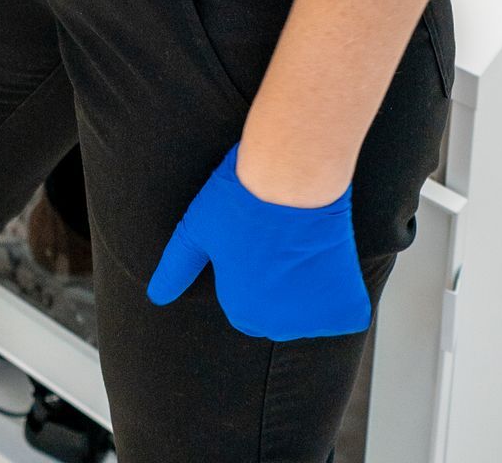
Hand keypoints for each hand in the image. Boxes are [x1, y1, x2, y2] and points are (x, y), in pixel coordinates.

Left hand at [146, 145, 369, 342]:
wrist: (290, 174)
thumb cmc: (240, 197)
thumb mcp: (196, 230)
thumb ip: (176, 269)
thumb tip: (156, 296)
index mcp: (240, 311)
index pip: (246, 303)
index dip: (251, 268)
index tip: (255, 241)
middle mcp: (276, 326)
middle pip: (279, 310)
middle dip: (279, 282)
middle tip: (278, 241)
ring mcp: (312, 318)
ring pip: (311, 309)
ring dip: (310, 284)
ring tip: (300, 244)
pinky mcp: (345, 306)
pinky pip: (346, 311)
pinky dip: (342, 291)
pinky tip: (329, 260)